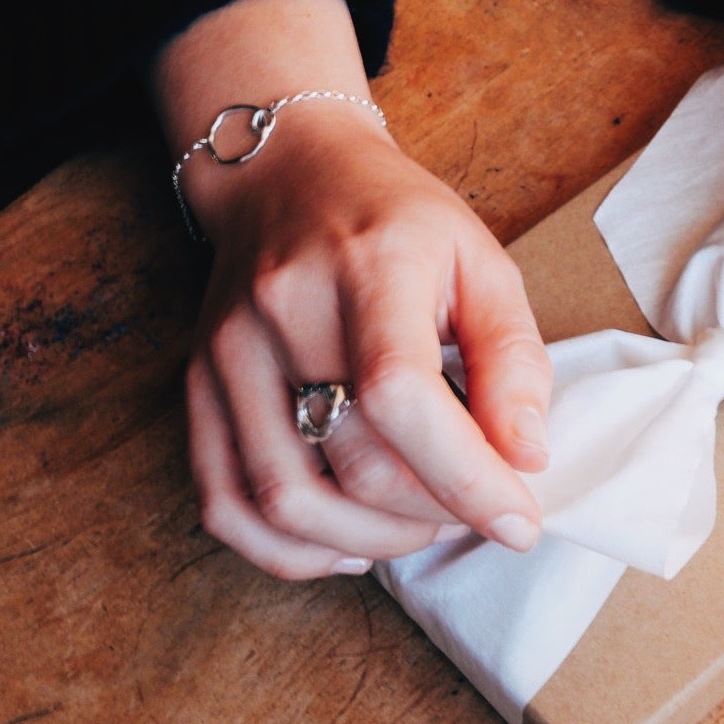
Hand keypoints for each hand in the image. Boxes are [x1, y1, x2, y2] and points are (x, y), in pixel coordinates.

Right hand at [155, 0, 551, 579]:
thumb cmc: (395, 219)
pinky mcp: (197, 385)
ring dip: (369, 540)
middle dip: (433, 513)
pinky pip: (224, 503)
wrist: (288, 173)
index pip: (402, 395)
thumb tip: (525, 456)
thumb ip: (512, 356)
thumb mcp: (479, 257)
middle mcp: (285, 308)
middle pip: (353, 461)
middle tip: (477, 506)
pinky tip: (348, 538)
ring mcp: (229, 351)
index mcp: (370, 264)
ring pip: (285, 500)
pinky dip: (289, 549)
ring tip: (420, 523)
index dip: (465, 477)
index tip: (519, 520)